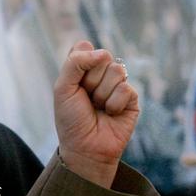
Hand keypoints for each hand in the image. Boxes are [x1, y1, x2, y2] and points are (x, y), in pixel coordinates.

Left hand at [54, 41, 139, 187]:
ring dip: (102, 94)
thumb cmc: (71, 120)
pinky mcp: (132, 98)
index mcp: (82, 69)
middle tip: (86, 100)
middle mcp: (100, 74)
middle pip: (103, 57)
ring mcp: (117, 85)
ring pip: (117, 71)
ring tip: (98, 108)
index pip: (85, 47)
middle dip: (90, 81)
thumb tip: (103, 52)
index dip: (80, 63)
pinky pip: (126, 89)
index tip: (73, 83)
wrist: (85, 148)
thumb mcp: (63, 88)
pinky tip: (110, 114)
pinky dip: (114, 104)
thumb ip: (75, 63)